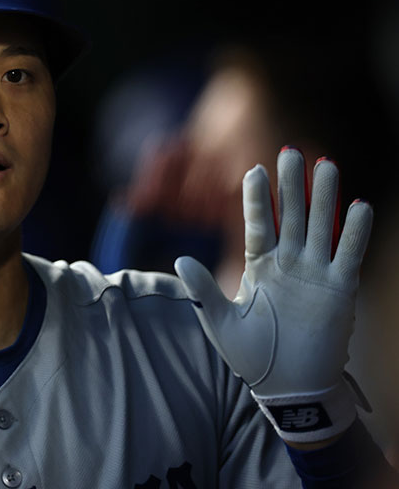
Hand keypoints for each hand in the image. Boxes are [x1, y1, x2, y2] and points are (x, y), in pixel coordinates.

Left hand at [174, 148, 373, 443]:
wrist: (287, 389)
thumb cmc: (252, 357)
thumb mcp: (219, 321)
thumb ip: (203, 289)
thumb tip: (180, 258)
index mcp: (259, 267)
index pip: (258, 224)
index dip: (257, 198)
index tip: (254, 168)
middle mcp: (289, 264)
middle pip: (292, 215)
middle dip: (291, 184)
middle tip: (291, 150)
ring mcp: (315, 274)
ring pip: (321, 226)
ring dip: (323, 197)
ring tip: (325, 163)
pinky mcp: (339, 291)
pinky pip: (347, 255)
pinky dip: (354, 232)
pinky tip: (358, 204)